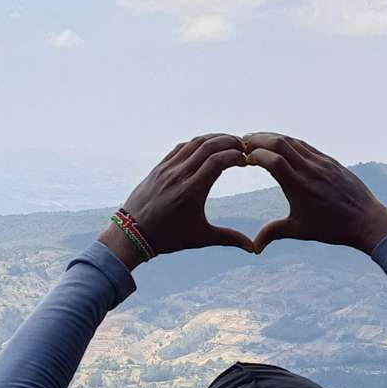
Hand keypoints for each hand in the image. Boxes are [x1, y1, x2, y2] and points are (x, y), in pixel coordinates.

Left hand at [99, 134, 254, 268]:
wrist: (133, 233)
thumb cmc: (168, 238)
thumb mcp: (200, 238)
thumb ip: (228, 238)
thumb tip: (252, 248)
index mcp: (192, 191)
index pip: (218, 161)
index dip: (236, 155)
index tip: (248, 159)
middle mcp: (179, 175)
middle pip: (208, 146)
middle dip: (229, 142)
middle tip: (243, 146)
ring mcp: (167, 168)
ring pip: (194, 143)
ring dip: (214, 138)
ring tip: (229, 142)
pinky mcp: (159, 167)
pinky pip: (181, 147)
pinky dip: (197, 143)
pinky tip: (207, 146)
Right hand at [241, 134, 386, 254]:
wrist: (366, 220)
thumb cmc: (332, 228)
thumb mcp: (300, 230)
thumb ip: (274, 233)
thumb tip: (254, 248)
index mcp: (299, 187)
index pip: (272, 160)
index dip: (254, 155)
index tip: (242, 158)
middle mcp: (310, 170)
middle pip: (279, 143)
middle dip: (258, 139)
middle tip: (243, 142)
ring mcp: (321, 162)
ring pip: (292, 140)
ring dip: (272, 137)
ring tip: (257, 140)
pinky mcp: (329, 160)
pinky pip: (305, 145)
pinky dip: (289, 141)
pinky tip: (279, 143)